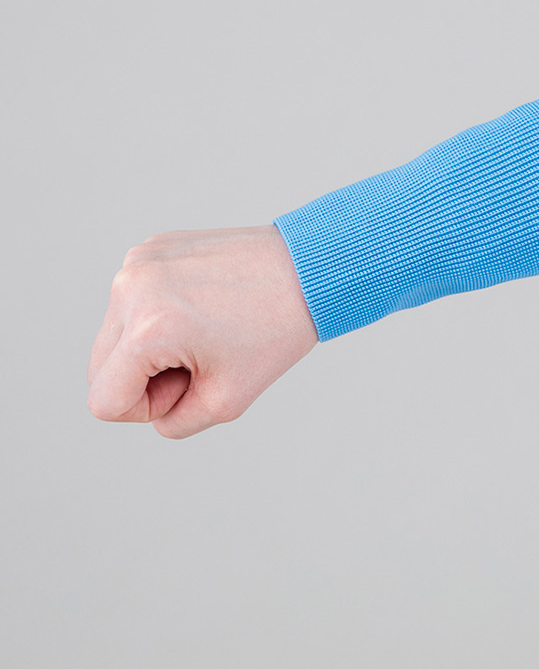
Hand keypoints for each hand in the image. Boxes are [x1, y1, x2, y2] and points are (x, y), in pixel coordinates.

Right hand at [87, 225, 318, 438]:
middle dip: (145, 378)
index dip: (146, 409)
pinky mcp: (151, 246)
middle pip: (100, 367)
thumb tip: (148, 407)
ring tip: (207, 330)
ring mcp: (139, 260)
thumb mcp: (226, 401)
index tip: (193, 384)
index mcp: (149, 329)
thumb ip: (173, 422)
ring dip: (151, 345)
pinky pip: (134, 300)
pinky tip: (205, 304)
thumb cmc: (277, 331)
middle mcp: (132, 288)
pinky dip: (159, 312)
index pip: (104, 402)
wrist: (308, 268)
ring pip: (114, 333)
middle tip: (203, 360)